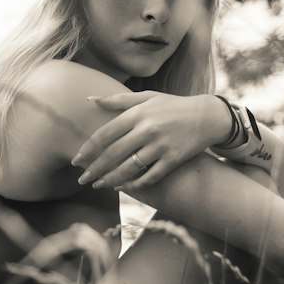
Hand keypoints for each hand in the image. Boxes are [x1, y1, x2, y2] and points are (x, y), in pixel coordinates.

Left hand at [71, 91, 230, 190]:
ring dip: (110, 179)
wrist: (207, 116)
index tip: (75, 161)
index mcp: (137, 114)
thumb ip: (117, 100)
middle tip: (81, 179)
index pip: (105, 134)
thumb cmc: (173, 106)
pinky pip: (149, 177)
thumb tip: (90, 100)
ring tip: (98, 185)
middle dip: (94, 169)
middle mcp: (147, 129)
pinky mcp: (173, 159)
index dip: (88, 149)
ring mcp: (161, 146)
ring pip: (128, 168)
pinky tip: (122, 187)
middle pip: (113, 154)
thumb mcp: (147, 97)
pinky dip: (134, 184)